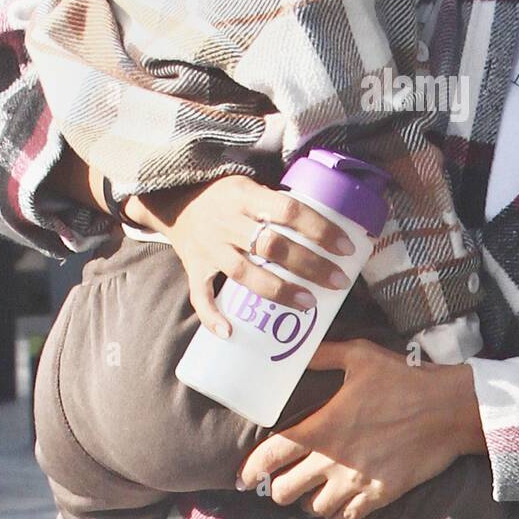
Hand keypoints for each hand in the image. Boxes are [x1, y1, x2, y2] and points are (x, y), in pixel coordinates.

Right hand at [123, 174, 355, 336]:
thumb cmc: (224, 196)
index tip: (345, 248)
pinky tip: (230, 332)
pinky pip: (200, 295)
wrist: (173, 200)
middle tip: (339, 281)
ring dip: (279, 290)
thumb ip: (278, 205)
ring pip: (245, 272)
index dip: (319, 229)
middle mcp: (226, 221)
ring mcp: (209, 246)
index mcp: (245, 195)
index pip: (289, 210)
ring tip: (309, 304)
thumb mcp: (249, 186)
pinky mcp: (192, 267)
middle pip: (272, 246)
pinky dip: (212, 316)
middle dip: (310, 265)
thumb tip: (331, 223)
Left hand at [236, 338, 486, 518]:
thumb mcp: (360, 356)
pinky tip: (340, 499)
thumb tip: (296, 350)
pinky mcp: (379, 497)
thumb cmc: (404, 379)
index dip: (250, 470)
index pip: (271, 456)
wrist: (448, 409)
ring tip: (314, 489)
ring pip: (313, 509)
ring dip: (309, 500)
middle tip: (285, 479)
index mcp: (323, 427)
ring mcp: (356, 483)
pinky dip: (336, 513)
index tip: (242, 477)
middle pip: (284, 492)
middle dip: (278, 487)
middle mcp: (333, 460)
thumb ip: (323, 356)